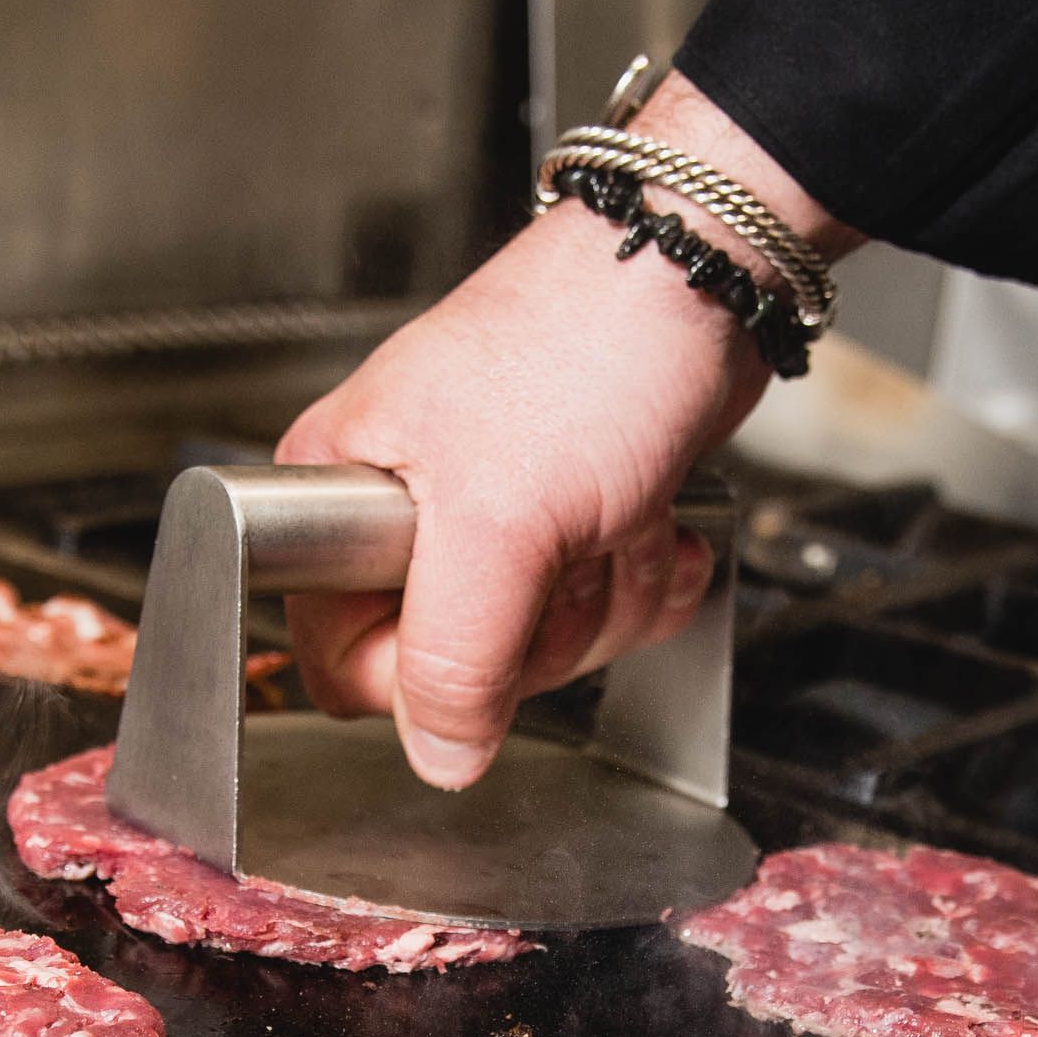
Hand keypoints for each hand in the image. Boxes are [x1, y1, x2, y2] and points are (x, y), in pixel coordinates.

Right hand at [277, 77, 856, 788]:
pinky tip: (653, 521)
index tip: (487, 624)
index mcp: (335, 496)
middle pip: (457, 667)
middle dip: (542, 629)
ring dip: (604, 597)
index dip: (425, 676)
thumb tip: (436, 757)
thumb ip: (453, 659)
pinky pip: (598, 606)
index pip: (346, 660)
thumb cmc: (586, 349)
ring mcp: (493, 518)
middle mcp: (404, 511)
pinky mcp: (568, 517)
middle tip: (563, 551)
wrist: (701, 279)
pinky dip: (642, 576)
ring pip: (540, 644)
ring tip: (613, 516)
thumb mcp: (500, 523)